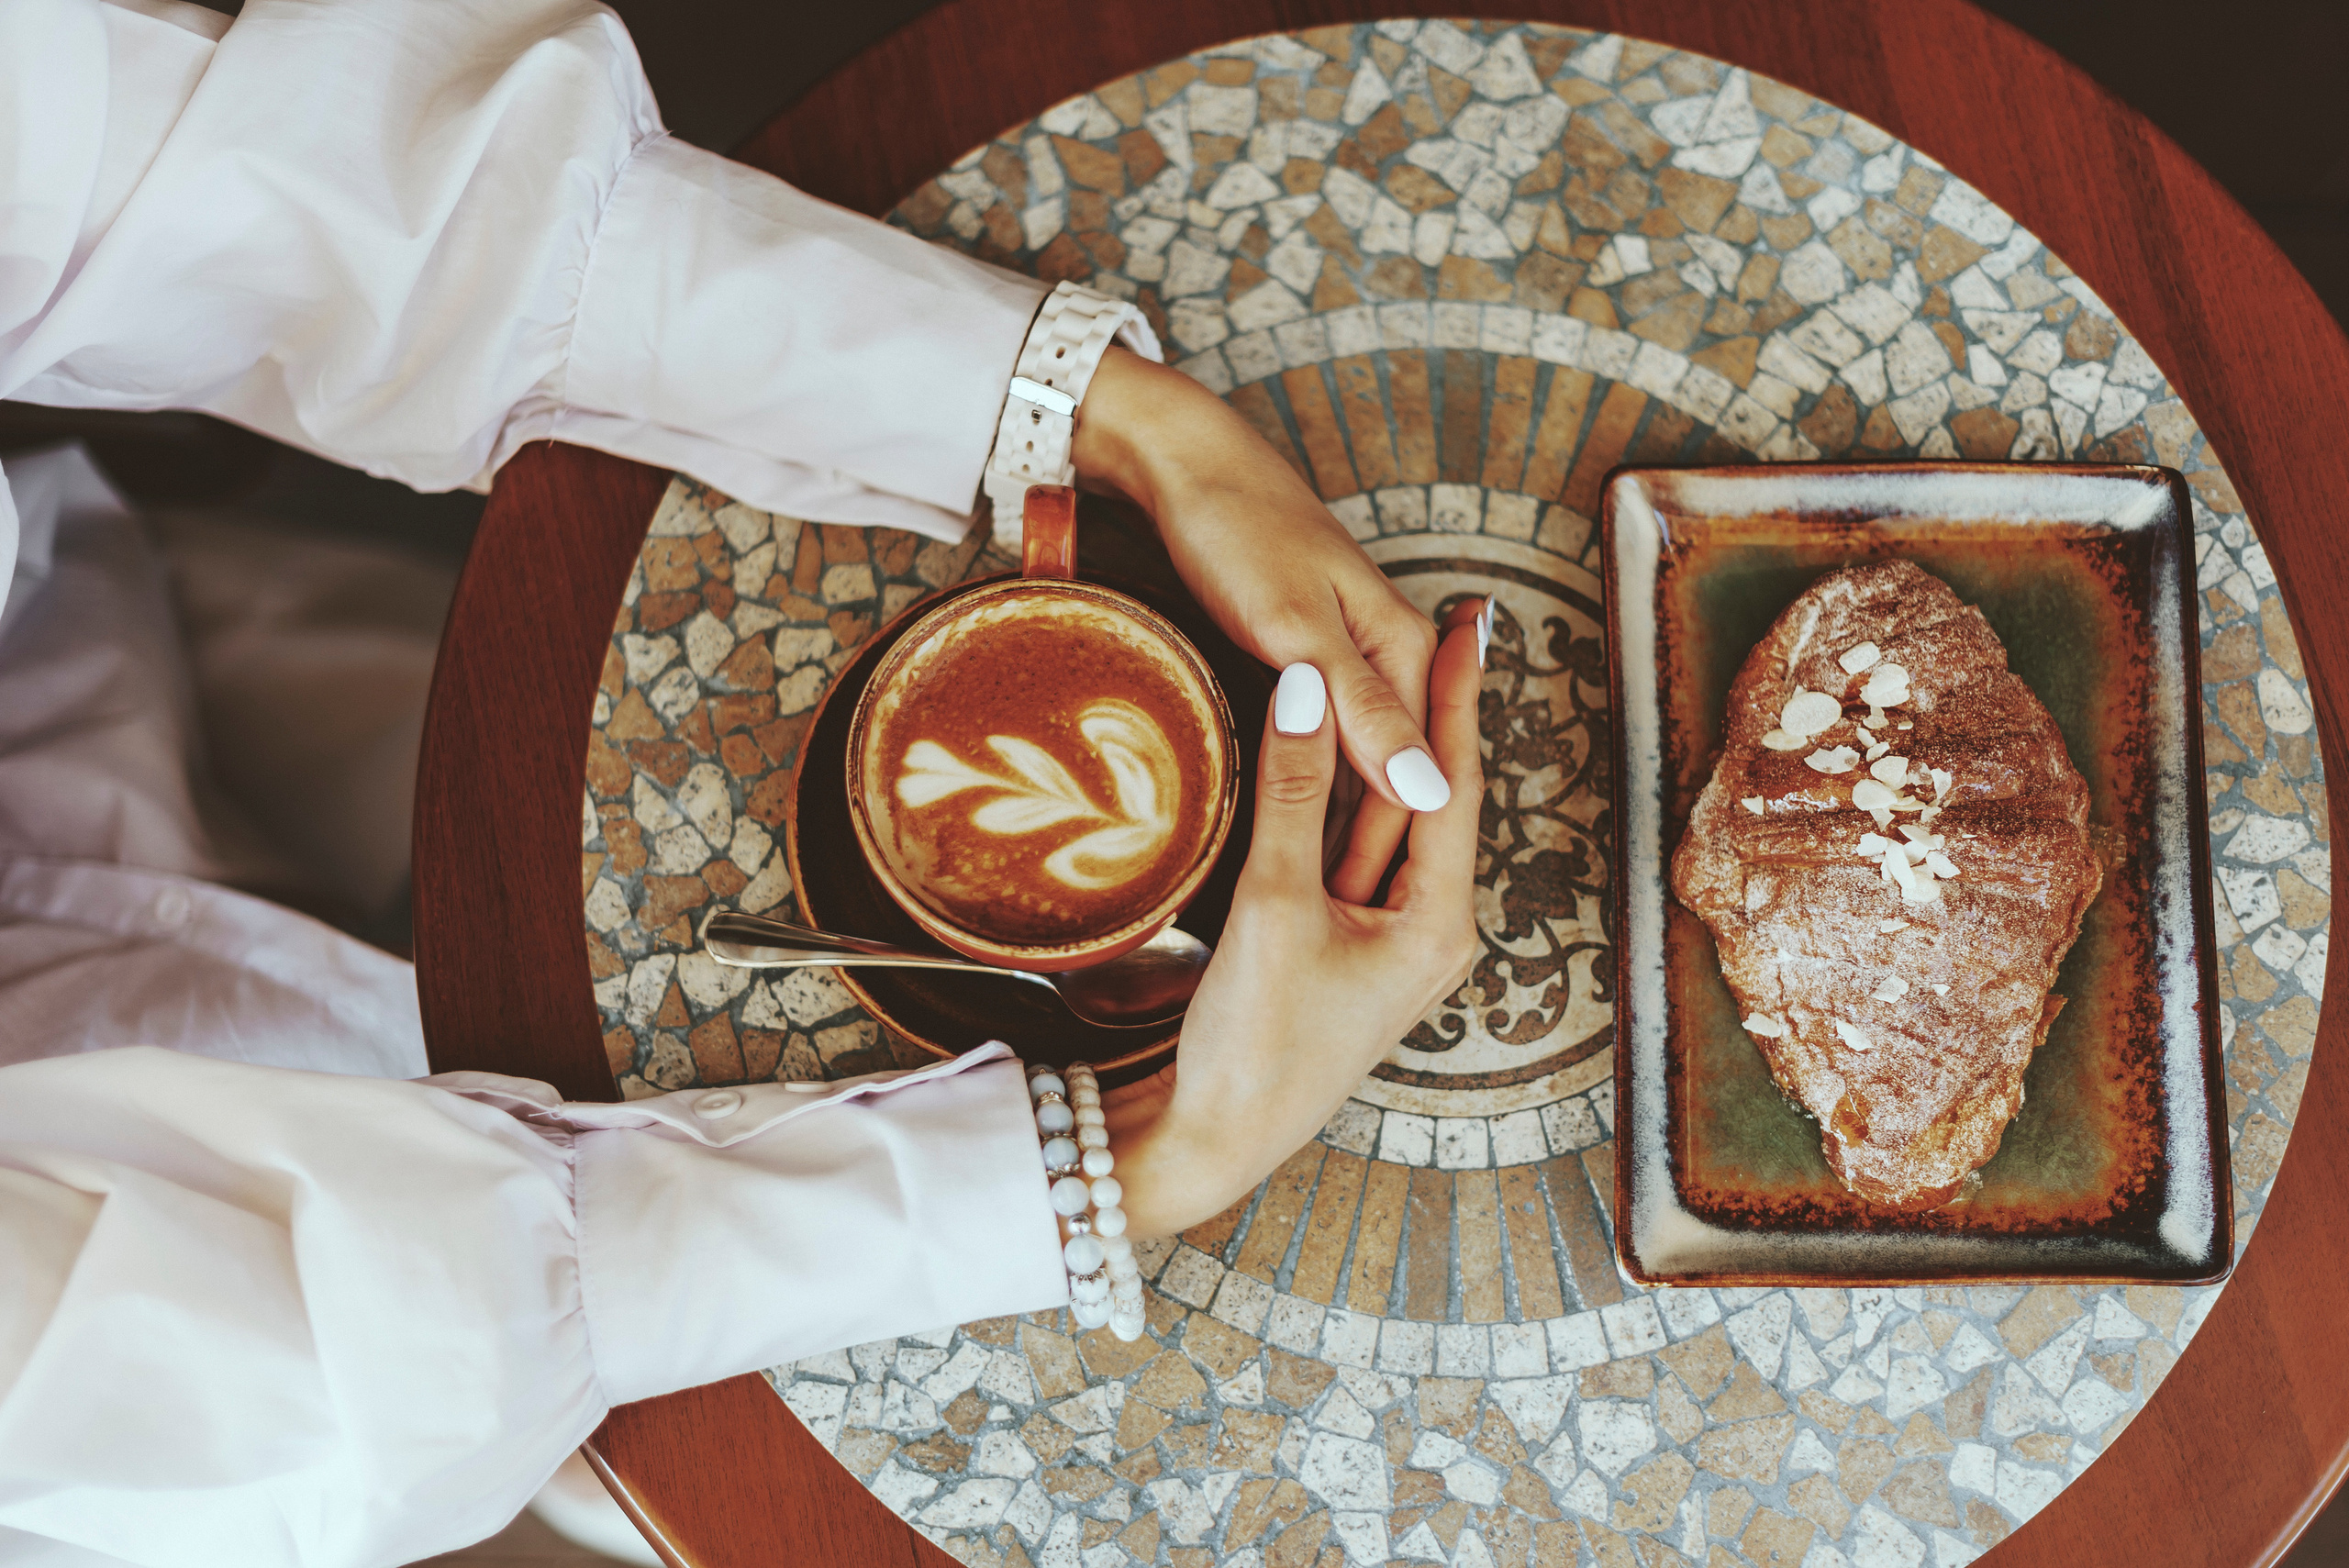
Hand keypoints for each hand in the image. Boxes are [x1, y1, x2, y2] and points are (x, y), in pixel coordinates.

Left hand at [1073, 348, 1442, 901]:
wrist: (1187, 463)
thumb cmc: (1239, 532)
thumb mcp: (1298, 628)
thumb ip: (1360, 712)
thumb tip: (1428, 794)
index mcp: (1405, 653)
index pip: (1415, 779)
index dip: (1383, 851)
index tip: (1346, 918)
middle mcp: (1393, 659)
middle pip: (1395, 778)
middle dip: (1366, 853)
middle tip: (1321, 929)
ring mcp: (1353, 659)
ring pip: (1361, 765)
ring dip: (1339, 829)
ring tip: (1304, 901)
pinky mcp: (1312, 660)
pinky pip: (1329, 742)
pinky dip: (1312, 789)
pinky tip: (1286, 830)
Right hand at [1099, 600, 1487, 1239]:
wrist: (1213, 1138)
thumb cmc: (1256, 1044)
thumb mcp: (1275, 905)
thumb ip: (1295, 790)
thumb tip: (1310, 688)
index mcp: (1439, 924)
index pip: (1454, 784)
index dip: (1456, 696)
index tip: (1465, 623)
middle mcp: (1430, 931)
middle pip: (1433, 798)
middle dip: (1435, 711)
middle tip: (1449, 623)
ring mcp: (1389, 943)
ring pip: (1391, 825)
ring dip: (1388, 751)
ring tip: (1392, 668)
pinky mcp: (1346, 950)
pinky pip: (1357, 856)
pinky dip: (1348, 800)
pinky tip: (1335, 755)